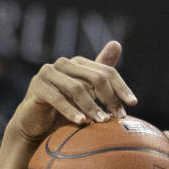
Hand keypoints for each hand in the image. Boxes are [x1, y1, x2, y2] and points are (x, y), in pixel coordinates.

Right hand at [8, 42, 136, 143]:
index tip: (134, 104)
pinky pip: (58, 98)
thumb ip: (100, 75)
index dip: (121, 87)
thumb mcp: (86, 94)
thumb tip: (116, 43)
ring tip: (102, 122)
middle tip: (118, 118)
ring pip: (78, 88)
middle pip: (96, 77)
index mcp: (78, 64)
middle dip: (110, 98)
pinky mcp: (37, 86)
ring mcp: (48, 73)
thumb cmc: (63, 110)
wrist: (35, 126)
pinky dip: (71, 111)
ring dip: (92, 107)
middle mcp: (63, 64)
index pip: (107, 71)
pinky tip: (82, 123)